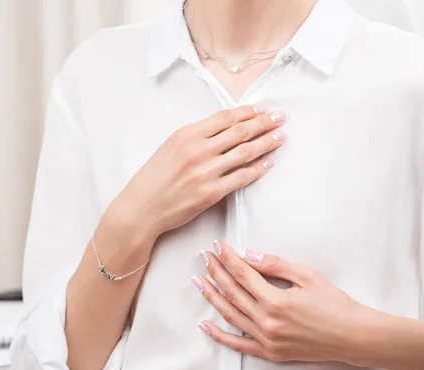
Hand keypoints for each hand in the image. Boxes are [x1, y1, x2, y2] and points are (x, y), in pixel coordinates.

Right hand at [108, 106, 285, 239]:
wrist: (142, 207)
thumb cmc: (154, 177)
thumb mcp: (171, 146)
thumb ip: (196, 136)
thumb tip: (226, 128)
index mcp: (187, 134)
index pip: (225, 118)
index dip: (247, 112)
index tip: (262, 109)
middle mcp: (198, 150)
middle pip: (240, 132)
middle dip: (264, 123)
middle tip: (281, 117)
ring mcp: (206, 172)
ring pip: (245, 152)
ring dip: (266, 143)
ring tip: (281, 136)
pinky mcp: (211, 193)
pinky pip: (241, 178)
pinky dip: (258, 169)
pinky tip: (269, 162)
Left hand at [193, 242, 364, 363]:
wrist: (352, 336)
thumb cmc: (334, 303)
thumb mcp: (307, 275)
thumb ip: (275, 264)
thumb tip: (248, 255)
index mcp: (276, 301)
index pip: (243, 274)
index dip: (228, 258)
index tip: (218, 246)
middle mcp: (267, 322)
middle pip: (232, 292)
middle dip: (216, 272)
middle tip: (205, 257)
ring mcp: (267, 340)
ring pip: (230, 315)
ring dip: (212, 297)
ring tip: (199, 281)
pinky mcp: (270, 353)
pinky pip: (238, 345)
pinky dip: (219, 335)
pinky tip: (205, 325)